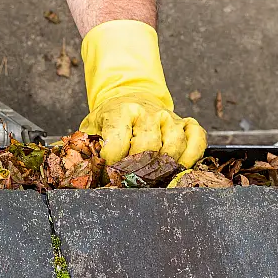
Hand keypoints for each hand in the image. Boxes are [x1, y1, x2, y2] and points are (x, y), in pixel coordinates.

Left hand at [79, 20, 205, 166]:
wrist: (129, 97)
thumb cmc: (110, 118)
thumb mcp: (92, 128)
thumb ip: (87, 147)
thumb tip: (80, 167)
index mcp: (119, 112)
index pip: (118, 143)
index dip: (112, 165)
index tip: (109, 174)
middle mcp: (147, 112)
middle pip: (148, 147)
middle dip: (138, 169)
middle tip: (132, 180)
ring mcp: (169, 117)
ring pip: (174, 146)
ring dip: (165, 166)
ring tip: (153, 177)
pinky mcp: (185, 122)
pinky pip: (197, 139)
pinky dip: (192, 155)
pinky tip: (180, 166)